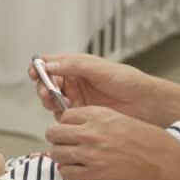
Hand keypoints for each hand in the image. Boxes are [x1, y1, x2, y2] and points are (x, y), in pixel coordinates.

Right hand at [28, 53, 156, 122]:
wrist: (144, 103)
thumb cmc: (127, 80)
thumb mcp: (99, 68)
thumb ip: (73, 65)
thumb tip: (48, 65)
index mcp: (77, 66)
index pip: (50, 63)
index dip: (39, 67)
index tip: (35, 73)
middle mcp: (74, 81)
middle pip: (47, 83)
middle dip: (43, 86)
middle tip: (48, 91)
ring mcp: (77, 98)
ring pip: (52, 100)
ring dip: (49, 100)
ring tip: (56, 101)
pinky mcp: (81, 115)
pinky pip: (63, 116)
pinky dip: (60, 114)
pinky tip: (66, 112)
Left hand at [45, 106, 179, 179]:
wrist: (161, 162)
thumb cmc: (147, 139)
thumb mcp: (120, 119)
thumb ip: (97, 121)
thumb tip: (80, 128)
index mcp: (98, 116)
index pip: (65, 116)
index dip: (66, 124)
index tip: (72, 130)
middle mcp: (90, 133)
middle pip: (54, 133)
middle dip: (58, 139)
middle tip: (66, 145)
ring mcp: (89, 155)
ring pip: (56, 153)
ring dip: (62, 156)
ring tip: (73, 159)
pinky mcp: (91, 176)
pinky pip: (66, 173)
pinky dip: (69, 172)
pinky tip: (79, 171)